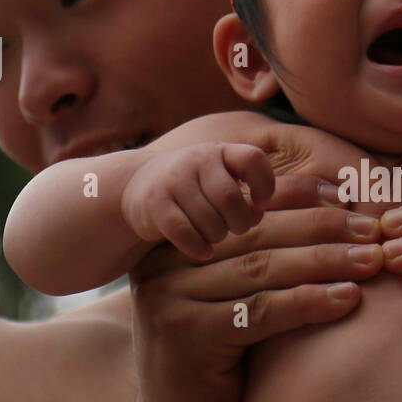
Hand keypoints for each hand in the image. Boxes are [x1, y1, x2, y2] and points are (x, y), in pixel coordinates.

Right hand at [121, 143, 274, 260]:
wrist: (136, 184)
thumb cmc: (194, 188)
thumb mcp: (219, 179)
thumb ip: (245, 193)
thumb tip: (257, 213)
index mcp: (219, 151)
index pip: (253, 159)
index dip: (265, 184)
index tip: (260, 203)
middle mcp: (196, 160)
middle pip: (230, 199)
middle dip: (240, 222)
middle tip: (235, 228)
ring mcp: (173, 180)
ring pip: (209, 220)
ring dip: (218, 236)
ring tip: (214, 235)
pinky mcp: (154, 204)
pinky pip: (185, 233)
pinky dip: (198, 247)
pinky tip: (203, 250)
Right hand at [125, 121, 384, 401]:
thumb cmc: (222, 367)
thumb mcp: (239, 301)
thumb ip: (266, 258)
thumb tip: (339, 208)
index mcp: (178, 242)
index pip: (248, 209)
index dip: (304, 198)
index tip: (355, 198)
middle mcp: (163, 263)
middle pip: (259, 234)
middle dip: (323, 228)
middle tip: (374, 228)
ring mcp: (167, 297)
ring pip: (263, 268)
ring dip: (326, 261)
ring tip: (374, 261)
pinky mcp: (183, 334)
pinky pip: (261, 311)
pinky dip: (309, 302)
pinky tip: (348, 299)